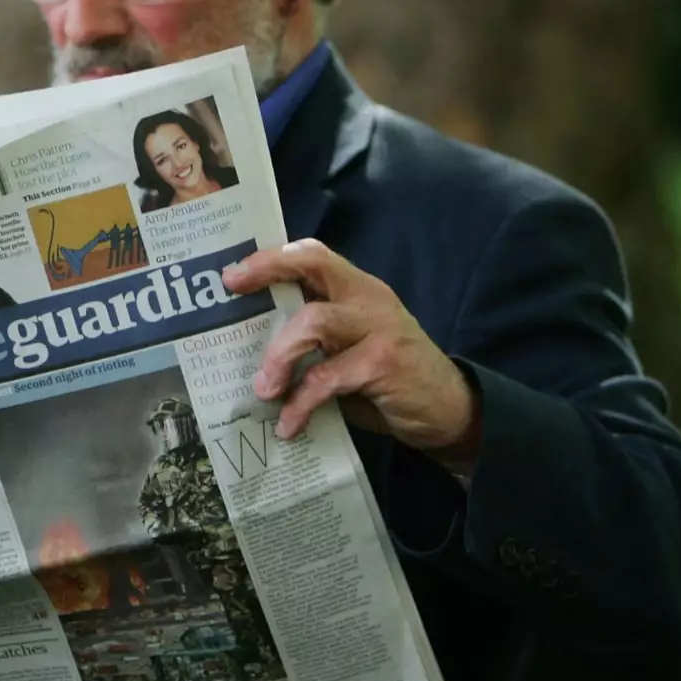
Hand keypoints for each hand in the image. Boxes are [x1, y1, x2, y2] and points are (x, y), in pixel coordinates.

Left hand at [223, 239, 479, 452]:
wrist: (449, 411)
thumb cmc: (387, 380)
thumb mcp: (348, 350)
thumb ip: (312, 340)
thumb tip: (248, 349)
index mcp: (356, 290)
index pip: (313, 255)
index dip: (271, 257)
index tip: (231, 274)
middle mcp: (368, 299)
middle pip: (313, 265)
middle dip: (268, 272)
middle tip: (232, 295)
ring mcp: (379, 328)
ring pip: (314, 321)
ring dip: (280, 356)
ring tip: (263, 390)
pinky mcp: (384, 363)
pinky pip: (328, 379)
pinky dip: (301, 403)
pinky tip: (290, 425)